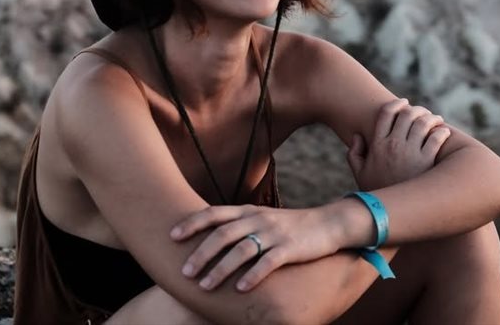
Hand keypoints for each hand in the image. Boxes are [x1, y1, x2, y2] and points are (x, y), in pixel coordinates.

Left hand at [170, 204, 342, 291]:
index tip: (173, 235)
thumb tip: (210, 237)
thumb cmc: (289, 226)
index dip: (193, 223)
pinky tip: (241, 289)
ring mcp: (274, 233)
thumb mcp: (262, 219)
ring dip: (221, 269)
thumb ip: (239, 224)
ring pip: (242, 250)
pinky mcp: (290, 248)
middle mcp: (258, 219)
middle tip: (184, 272)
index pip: (215, 213)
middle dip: (202, 253)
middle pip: (224, 234)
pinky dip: (253, 275)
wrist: (326, 223)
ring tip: (205, 286)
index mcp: (248, 211)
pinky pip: (269, 262)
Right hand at [347, 98, 450, 189]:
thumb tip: (357, 136)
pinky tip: (444, 132)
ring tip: (436, 120)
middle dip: (416, 109)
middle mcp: (393, 145)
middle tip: (423, 112)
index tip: (403, 102)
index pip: (386, 113)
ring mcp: (410, 153)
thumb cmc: (377, 195)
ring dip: (431, 117)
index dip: (396, 104)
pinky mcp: (427, 162)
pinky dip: (442, 131)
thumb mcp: (359, 174)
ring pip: (424, 123)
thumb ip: (354, 154)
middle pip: (407, 114)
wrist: (391, 216)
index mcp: (377, 145)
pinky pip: (437, 138)